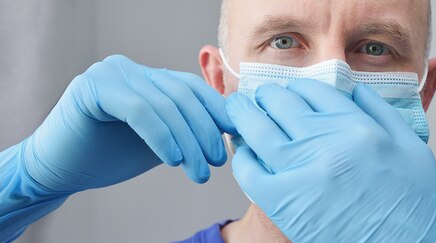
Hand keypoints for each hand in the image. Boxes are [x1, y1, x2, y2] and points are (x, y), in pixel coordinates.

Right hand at [23, 55, 235, 192]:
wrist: (59, 170)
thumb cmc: (110, 156)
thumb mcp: (161, 140)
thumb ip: (187, 129)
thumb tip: (230, 129)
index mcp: (148, 77)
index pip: (193, 88)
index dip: (217, 112)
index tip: (235, 139)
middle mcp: (131, 69)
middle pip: (183, 96)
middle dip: (205, 132)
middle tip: (216, 162)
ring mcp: (111, 73)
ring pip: (165, 105)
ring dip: (188, 141)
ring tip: (198, 171)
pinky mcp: (93, 87)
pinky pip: (139, 110)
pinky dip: (161, 136)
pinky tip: (172, 159)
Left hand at [226, 79, 435, 241]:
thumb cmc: (414, 207)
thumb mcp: (413, 149)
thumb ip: (383, 113)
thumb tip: (354, 89)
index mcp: (360, 129)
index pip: (316, 92)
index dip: (298, 87)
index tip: (291, 89)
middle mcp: (329, 145)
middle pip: (282, 105)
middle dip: (267, 95)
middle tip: (259, 95)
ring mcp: (304, 174)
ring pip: (259, 132)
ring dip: (244, 115)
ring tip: (239, 110)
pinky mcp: (285, 205)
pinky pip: (250, 173)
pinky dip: (244, 158)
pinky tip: (247, 154)